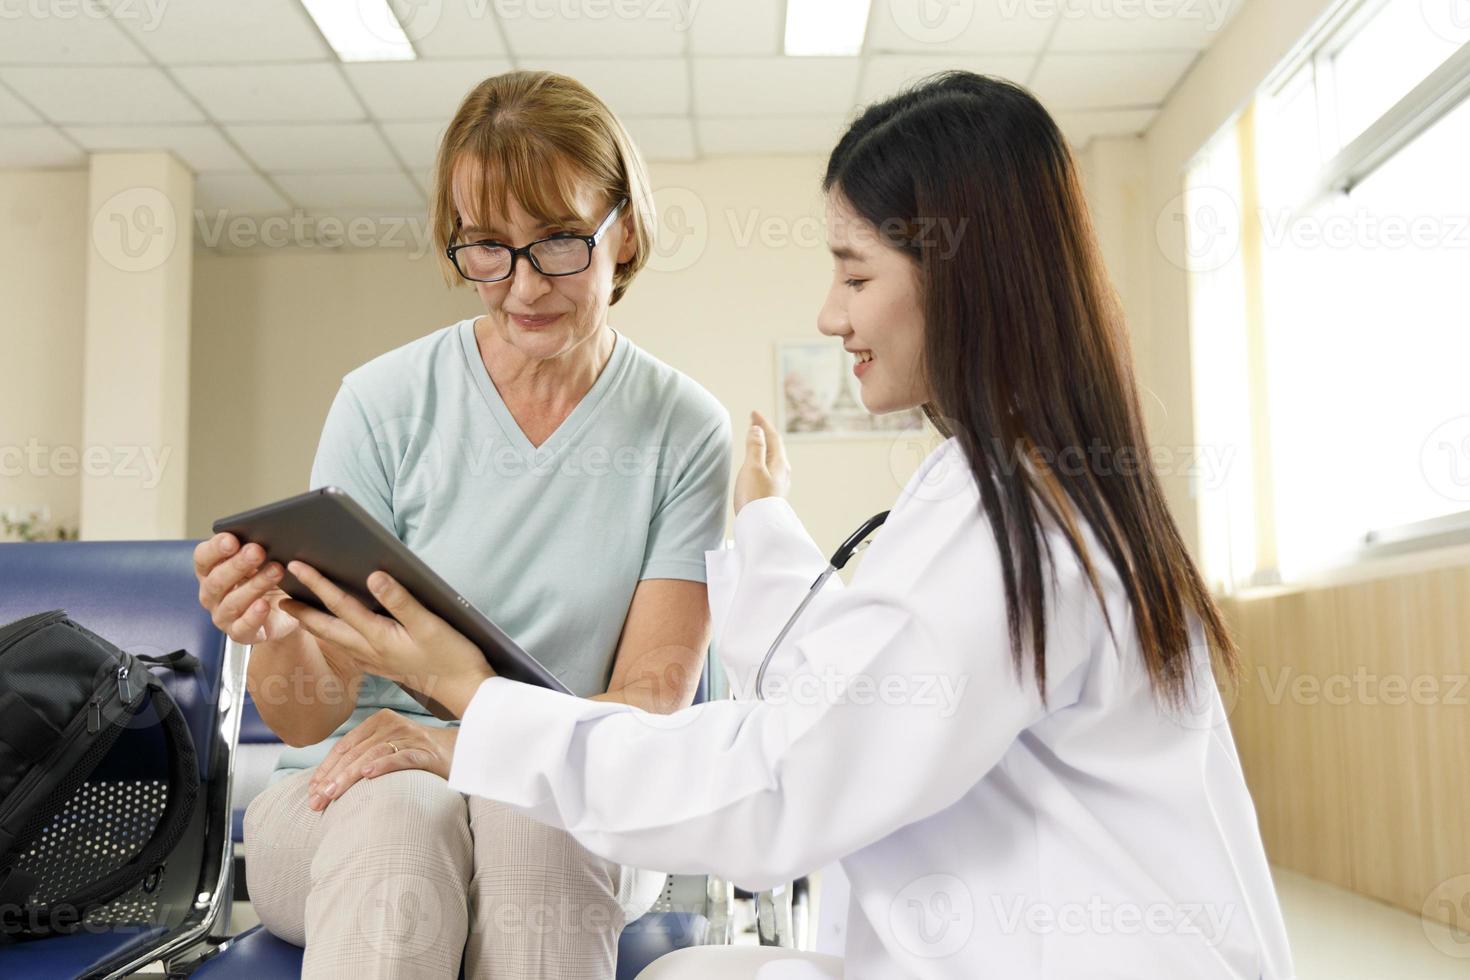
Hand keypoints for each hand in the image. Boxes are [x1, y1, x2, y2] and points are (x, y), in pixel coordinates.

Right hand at [194, 533, 295, 645]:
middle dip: (238, 564)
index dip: (216, 548)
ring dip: (254, 585)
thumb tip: (267, 532)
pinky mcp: (239, 633)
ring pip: (232, 602)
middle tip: (258, 551)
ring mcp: (222, 616)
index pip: (203, 557)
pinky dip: (253, 616)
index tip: (232, 538)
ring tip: (275, 571)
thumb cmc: (268, 579)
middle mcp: (212, 594)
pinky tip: (265, 604)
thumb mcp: (263, 561)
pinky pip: (242, 627)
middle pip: (217, 579)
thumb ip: (257, 548)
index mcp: (211, 571)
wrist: (285, 611)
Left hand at [279, 563, 495, 718]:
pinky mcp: (384, 665)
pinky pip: (348, 648)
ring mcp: (375, 660)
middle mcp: (370, 651)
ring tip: (300, 611)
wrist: (465, 691)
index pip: (340, 605)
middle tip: (279, 596)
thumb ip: (401, 601)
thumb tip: (374, 576)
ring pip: (335, 639)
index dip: (317, 584)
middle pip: (327, 627)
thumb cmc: (452, 657)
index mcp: (378, 637)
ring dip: (315, 624)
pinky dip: (334, 636)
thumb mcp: (430, 625)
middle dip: (301, 611)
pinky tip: (336, 633)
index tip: (297, 567)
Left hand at [306, 709, 456, 810]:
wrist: (465, 751)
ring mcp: (411, 737)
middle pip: (355, 752)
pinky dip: (383, 765)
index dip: (325, 769)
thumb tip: (327, 782)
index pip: (345, 746)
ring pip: (372, 755)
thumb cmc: (421, 754)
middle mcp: (393, 725)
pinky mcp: (427, 752)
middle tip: (316, 801)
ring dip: (349, 776)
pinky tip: (368, 775)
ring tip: (332, 794)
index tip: (311, 792)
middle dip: (332, 778)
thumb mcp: (390, 749)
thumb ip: (365, 756)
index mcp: (380, 721)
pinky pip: (402, 757)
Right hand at [734, 410, 790, 514]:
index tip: (754, 413)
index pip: (772, 436)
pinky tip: (759, 465)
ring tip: (756, 439)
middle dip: (765, 432)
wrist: (759, 527)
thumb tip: (757, 429)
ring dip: (764, 446)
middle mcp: (783, 472)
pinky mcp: (772, 493)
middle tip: (755, 422)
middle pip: (775, 446)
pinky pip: (770, 469)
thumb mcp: (753, 467)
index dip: (763, 423)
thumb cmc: (755, 497)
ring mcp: (779, 483)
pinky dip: (763, 459)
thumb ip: (755, 447)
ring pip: (773, 458)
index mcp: (779, 463)